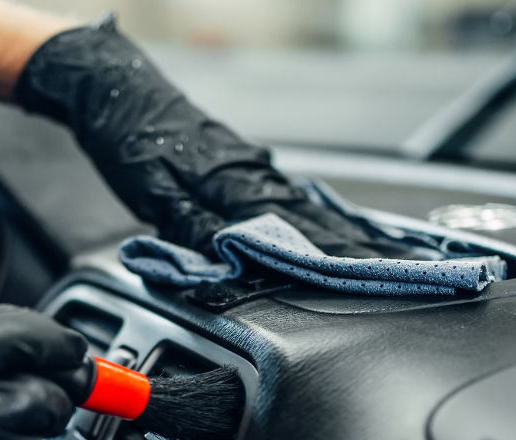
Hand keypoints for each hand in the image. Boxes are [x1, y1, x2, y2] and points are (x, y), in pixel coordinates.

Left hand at [15, 16, 393, 260]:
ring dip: (343, 234)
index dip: (334, 259)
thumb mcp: (150, 191)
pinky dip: (317, 215)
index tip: (371, 277)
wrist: (115, 85)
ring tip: (379, 256)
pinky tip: (332, 224)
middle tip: (400, 273)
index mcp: (234, 182)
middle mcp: (252, 172)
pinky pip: (289, 195)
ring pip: (306, 208)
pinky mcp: (241, 162)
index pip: (295, 231)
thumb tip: (228, 260)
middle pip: (314, 220)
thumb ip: (191, 228)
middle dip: (356, 250)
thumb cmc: (128, 137)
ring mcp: (250, 165)